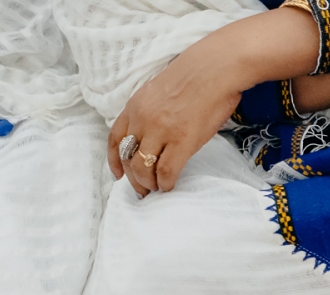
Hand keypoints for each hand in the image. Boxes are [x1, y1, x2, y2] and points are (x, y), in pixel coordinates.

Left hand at [108, 8, 318, 195]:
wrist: (215, 69)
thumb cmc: (196, 76)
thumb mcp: (160, 91)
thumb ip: (151, 111)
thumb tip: (154, 134)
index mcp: (135, 105)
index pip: (115, 138)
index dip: (114, 161)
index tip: (118, 175)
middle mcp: (143, 119)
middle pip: (127, 158)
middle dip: (133, 179)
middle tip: (143, 190)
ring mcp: (161, 131)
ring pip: (143, 168)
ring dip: (148, 184)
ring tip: (157, 189)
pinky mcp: (182, 141)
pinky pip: (165, 171)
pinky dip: (165, 183)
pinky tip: (170, 186)